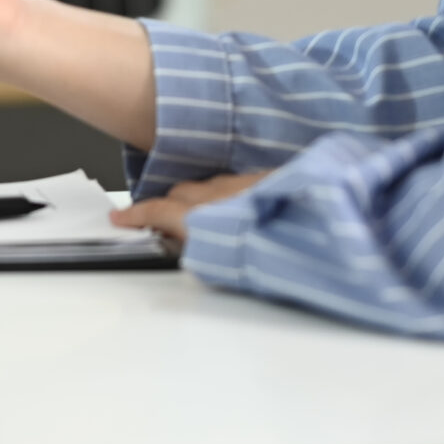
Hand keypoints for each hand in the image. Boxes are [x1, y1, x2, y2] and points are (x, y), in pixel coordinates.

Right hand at [110, 172, 267, 254]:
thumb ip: (203, 250)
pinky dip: (225, 192)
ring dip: (197, 196)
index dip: (136, 215)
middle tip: (158, 220)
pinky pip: (236, 181)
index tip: (120, 218)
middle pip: (182, 192)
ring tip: (198, 212)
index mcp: (204, 215)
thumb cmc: (282, 247)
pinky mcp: (271, 179)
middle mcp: (222, 194)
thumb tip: (188, 248)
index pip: (159, 211)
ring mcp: (247, 183)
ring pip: (210, 185)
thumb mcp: (230, 263)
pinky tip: (236, 203)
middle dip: (166, 203)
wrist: (323, 221)